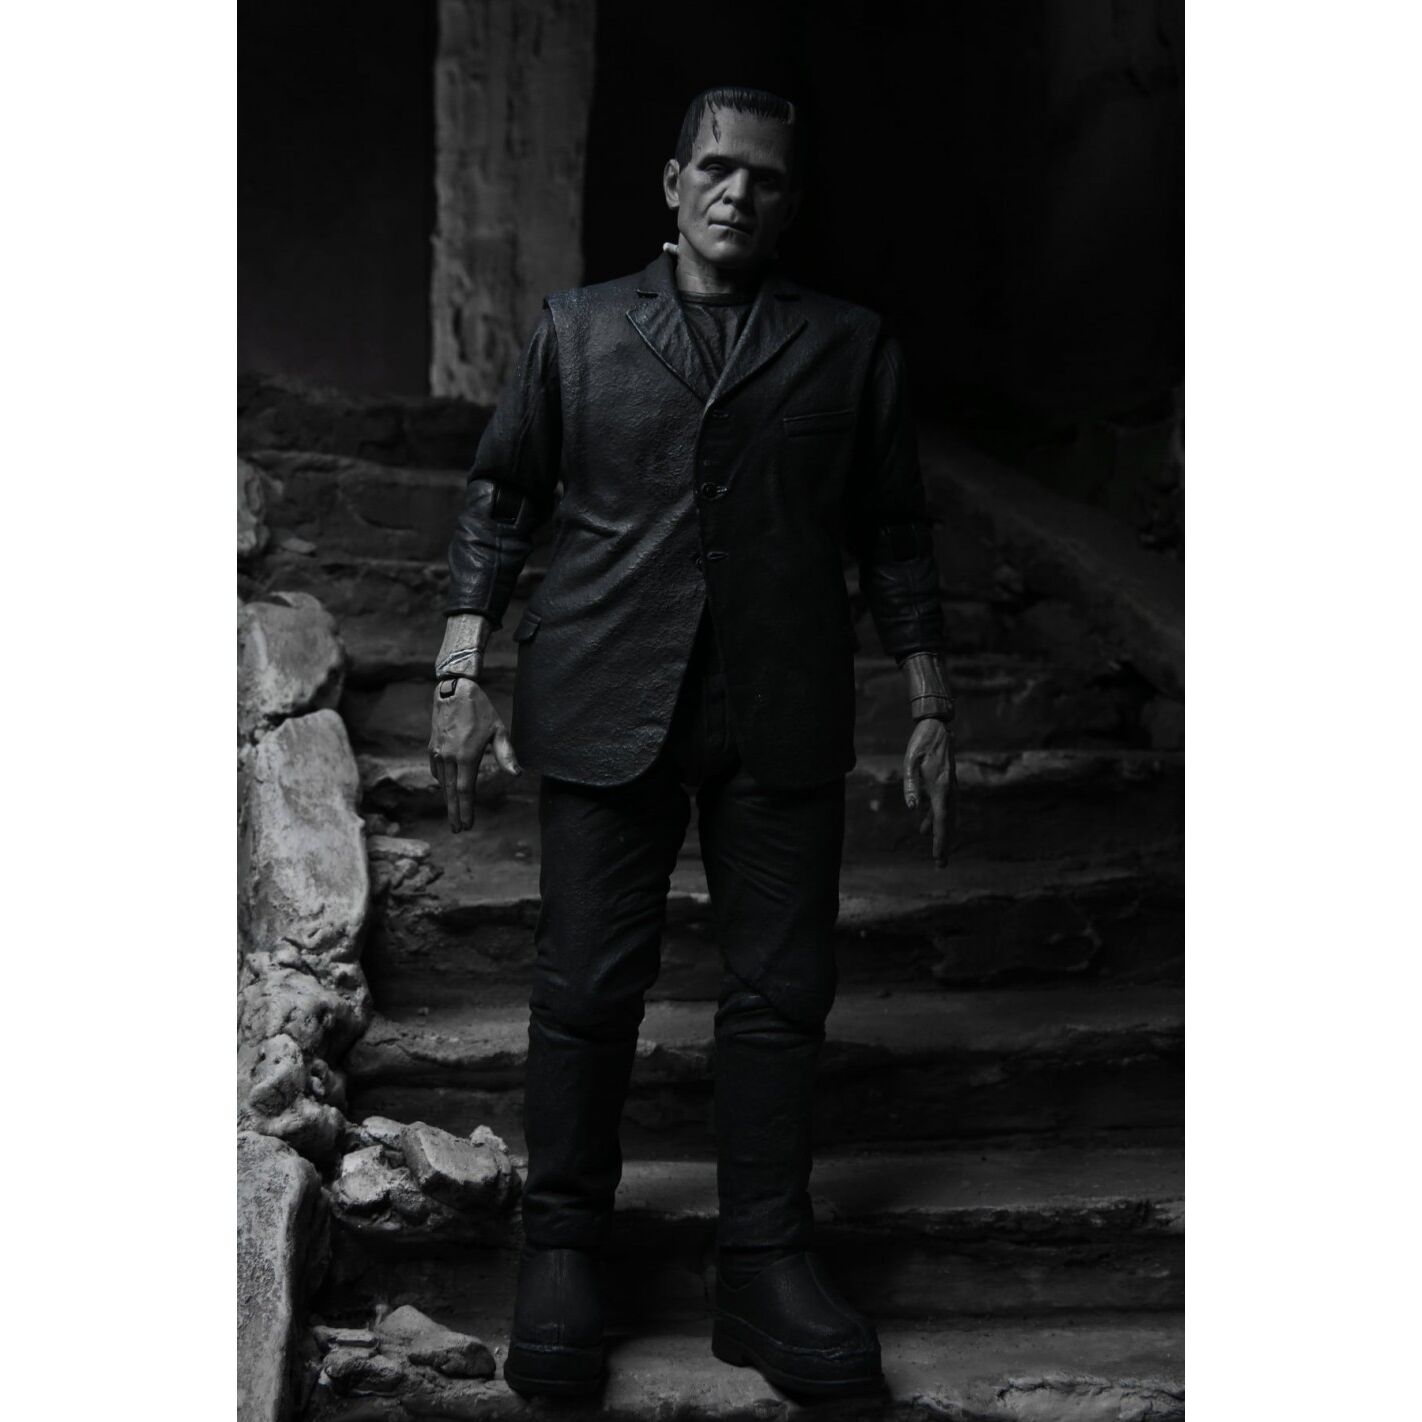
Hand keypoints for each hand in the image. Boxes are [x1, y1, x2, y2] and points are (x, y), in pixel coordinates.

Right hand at [428, 677, 520, 832]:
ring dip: (447, 801)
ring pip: (442, 783)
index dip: (466, 810)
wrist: (454, 690)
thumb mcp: (498, 731)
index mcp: (465, 756)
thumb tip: (517, 774)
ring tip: (453, 815)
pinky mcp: (433, 747)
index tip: (467, 825)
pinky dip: (441, 783)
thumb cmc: (480, 710)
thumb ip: (506, 754)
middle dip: (455, 813)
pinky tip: (446, 789)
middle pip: (450, 793)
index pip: (464, 791)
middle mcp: (448, 758)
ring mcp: (438, 753)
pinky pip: (436, 771)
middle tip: (458, 830)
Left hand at [902, 718, 956, 867]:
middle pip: (948, 823)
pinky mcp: (946, 784)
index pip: (940, 820)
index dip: (940, 840)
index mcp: (940, 787)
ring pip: (948, 817)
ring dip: (943, 834)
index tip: (938, 856)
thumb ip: (910, 786)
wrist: (936, 726)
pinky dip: (936, 819)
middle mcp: (949, 790)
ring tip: (937, 853)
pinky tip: (924, 827)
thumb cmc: (920, 744)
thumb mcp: (910, 763)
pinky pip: (943, 807)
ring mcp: (950, 787)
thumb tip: (913, 808)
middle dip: (944, 844)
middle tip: (941, 865)